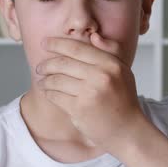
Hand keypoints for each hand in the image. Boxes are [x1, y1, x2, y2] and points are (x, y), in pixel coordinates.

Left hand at [35, 33, 145, 152]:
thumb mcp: (123, 71)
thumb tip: (93, 36)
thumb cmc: (123, 100)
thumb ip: (111, 50)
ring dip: (45, 80)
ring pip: (57, 80)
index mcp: (111, 64)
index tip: (45, 43)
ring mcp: (89, 93)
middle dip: (47, 64)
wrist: (127, 131)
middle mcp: (101, 76)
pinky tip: (47, 92)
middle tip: (40, 67)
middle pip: (63, 63)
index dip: (57, 43)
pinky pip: (56, 96)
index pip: (77, 48)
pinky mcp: (79, 109)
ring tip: (42, 81)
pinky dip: (49, 93)